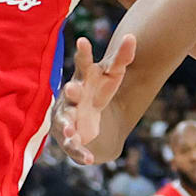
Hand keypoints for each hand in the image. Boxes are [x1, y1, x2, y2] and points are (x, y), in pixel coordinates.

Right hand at [51, 35, 136, 163]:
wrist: (90, 112)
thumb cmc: (100, 87)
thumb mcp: (113, 73)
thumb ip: (123, 56)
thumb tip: (131, 36)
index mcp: (84, 76)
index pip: (83, 62)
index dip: (83, 53)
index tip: (83, 40)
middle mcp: (72, 94)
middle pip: (70, 91)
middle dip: (71, 91)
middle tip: (72, 89)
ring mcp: (67, 115)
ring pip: (65, 121)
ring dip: (67, 126)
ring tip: (71, 131)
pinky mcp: (69, 134)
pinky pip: (72, 144)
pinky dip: (79, 152)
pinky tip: (89, 159)